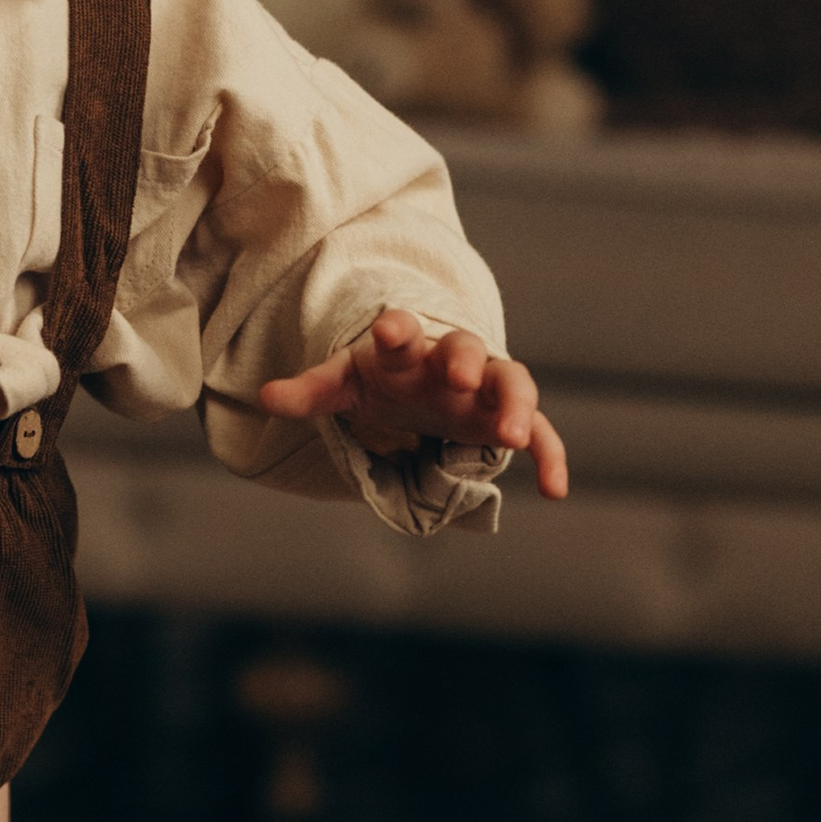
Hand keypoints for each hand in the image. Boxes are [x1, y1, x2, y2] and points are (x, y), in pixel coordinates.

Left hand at [259, 307, 568, 501]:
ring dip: (513, 405)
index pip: (402, 331)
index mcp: (406, 350)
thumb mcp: (346, 383)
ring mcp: (485, 388)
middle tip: (459, 376)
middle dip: (463, 359)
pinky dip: (550, 457)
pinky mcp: (506, 417)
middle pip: (465, 349)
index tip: (392, 331)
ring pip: (511, 382)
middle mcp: (451, 361)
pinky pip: (540, 433)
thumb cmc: (386, 378)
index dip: (397, 330)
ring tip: (509, 436)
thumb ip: (311, 390)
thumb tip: (265, 397)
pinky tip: (555, 491)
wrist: (428, 379)